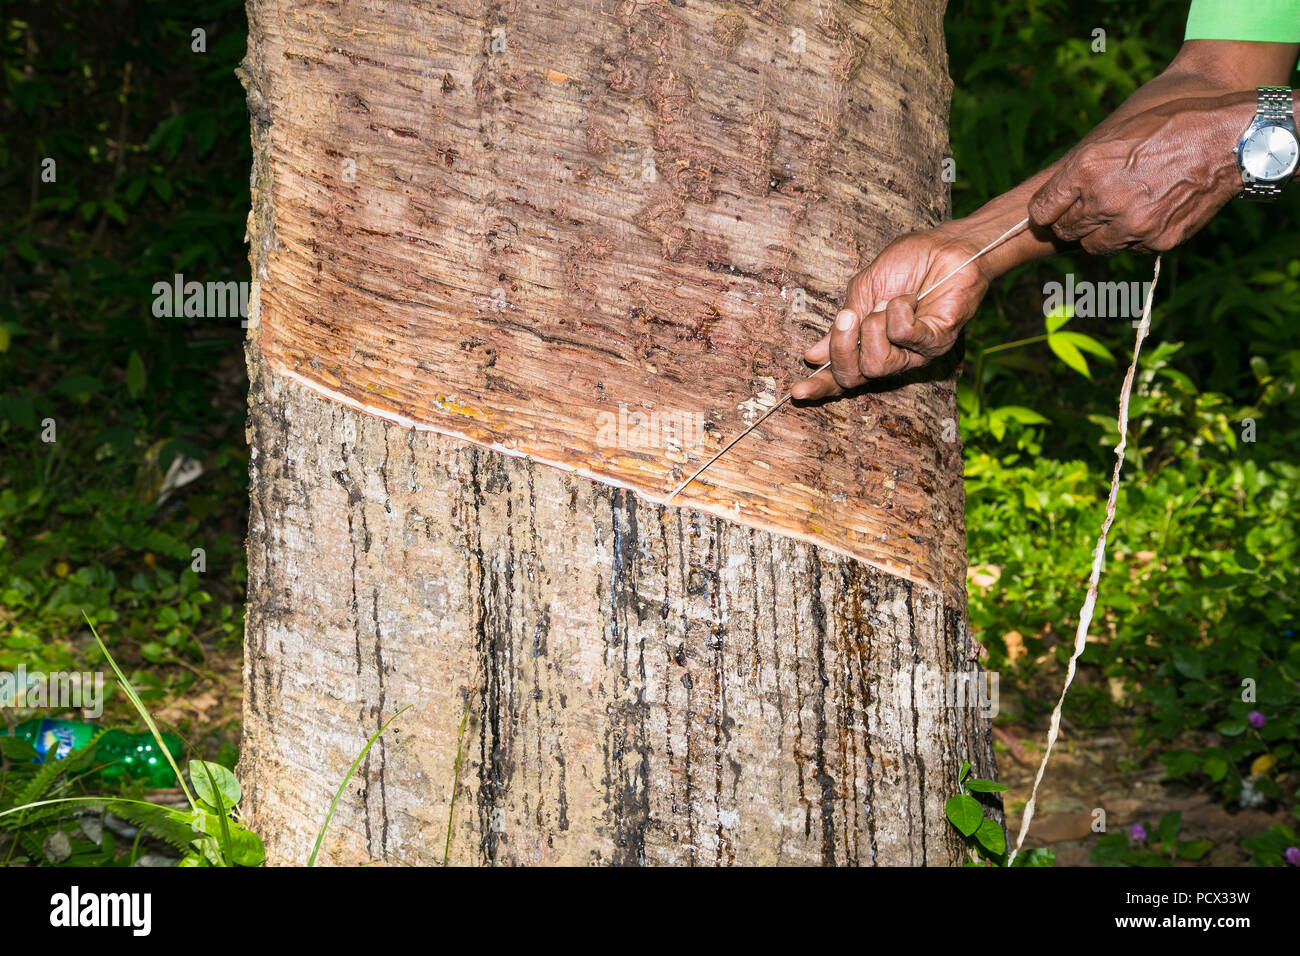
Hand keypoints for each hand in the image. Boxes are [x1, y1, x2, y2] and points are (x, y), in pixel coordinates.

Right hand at [792, 228, 993, 399]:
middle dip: (843, 347)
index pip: (842, 374)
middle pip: (854, 376)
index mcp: (869, 345)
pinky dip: (900, 311)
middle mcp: (891, 356)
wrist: (946, 247)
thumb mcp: (864, 290)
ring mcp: (914, 354)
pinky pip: (903, 337)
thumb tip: (813, 354)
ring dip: (875, 326)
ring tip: (891, 302)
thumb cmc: (908, 264)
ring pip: (876, 363)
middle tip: (848, 318)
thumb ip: (842, 323)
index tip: (797, 391)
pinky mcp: (936, 342)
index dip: (820, 385)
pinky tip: (911, 299)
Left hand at [1028, 93, 1248, 254]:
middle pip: (1067, 231)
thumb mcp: (1116, 130)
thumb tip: (1055, 194)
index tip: (1052, 211)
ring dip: (1102, 233)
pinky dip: (1136, 236)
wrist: (1231, 138)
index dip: (1047, 211)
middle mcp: (1104, 199)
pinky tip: (1153, 212)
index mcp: (1087, 168)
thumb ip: (1082, 164)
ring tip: (1122, 210)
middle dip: (1073, 223)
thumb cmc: (1172, 123)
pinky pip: (1132, 248)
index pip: (1043, 209)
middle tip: (1088, 211)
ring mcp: (1132, 224)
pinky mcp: (1158, 240)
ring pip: (1096, 246)